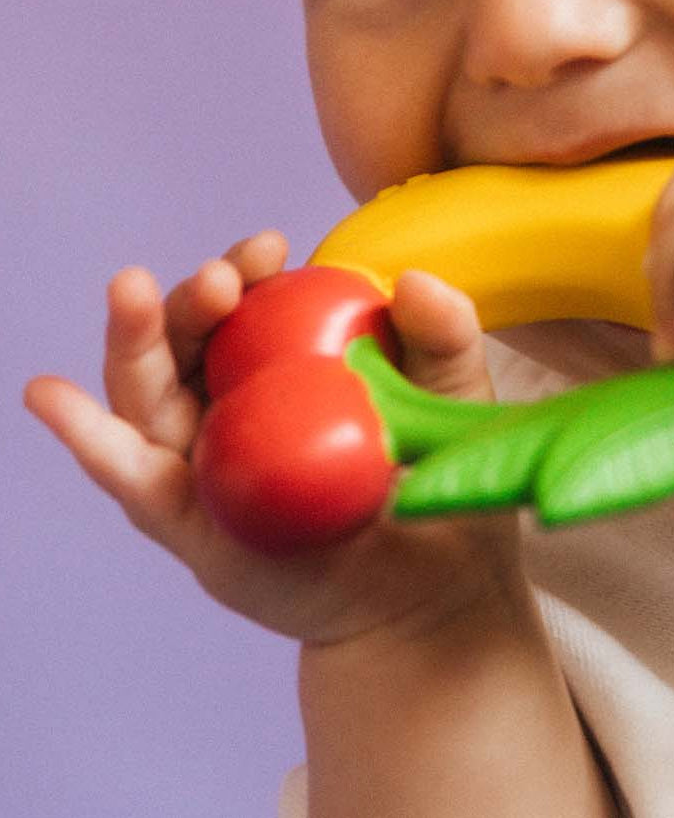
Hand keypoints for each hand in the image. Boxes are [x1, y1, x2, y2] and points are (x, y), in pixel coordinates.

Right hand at [25, 234, 524, 646]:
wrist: (432, 597)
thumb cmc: (436, 486)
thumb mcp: (451, 398)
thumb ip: (443, 334)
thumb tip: (413, 279)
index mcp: (286, 363)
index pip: (251, 304)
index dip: (248, 271)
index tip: (271, 247)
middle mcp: (233, 404)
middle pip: (190, 339)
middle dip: (194, 298)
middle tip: (222, 277)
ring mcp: (204, 461)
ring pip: (148, 392)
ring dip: (135, 338)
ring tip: (128, 288)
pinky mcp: (187, 522)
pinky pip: (131, 475)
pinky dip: (87, 435)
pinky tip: (49, 394)